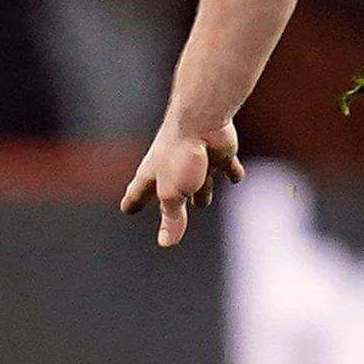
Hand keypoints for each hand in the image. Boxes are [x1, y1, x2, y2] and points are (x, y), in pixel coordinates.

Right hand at [121, 116, 242, 248]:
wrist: (204, 120)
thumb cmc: (180, 156)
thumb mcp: (173, 194)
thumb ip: (172, 218)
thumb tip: (166, 243)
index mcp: (154, 174)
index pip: (138, 192)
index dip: (132, 201)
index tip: (127, 209)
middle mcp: (174, 167)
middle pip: (170, 189)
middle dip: (168, 201)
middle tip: (167, 211)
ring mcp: (198, 160)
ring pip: (200, 180)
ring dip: (202, 191)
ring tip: (202, 202)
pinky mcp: (220, 153)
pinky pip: (228, 165)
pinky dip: (232, 171)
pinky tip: (237, 177)